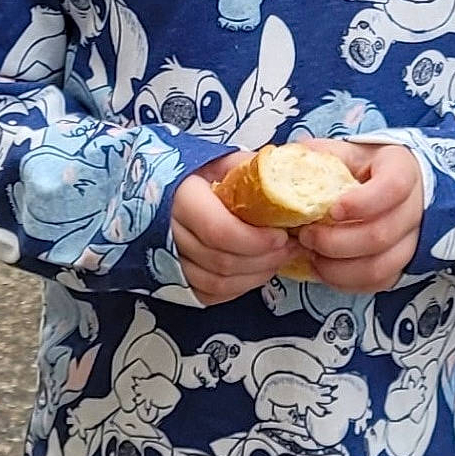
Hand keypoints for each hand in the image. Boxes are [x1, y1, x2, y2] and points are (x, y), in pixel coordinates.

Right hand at [170, 156, 308, 304]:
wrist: (164, 192)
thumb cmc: (195, 176)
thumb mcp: (222, 161)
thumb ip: (251, 169)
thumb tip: (289, 173)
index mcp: (182, 198)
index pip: (219, 230)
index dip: (255, 240)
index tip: (281, 235)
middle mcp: (170, 232)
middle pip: (223, 261)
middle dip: (264, 259)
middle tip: (290, 247)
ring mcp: (170, 259)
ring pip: (217, 283)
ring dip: (255, 276)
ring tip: (278, 258)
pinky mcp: (176, 278)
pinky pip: (209, 294)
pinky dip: (237, 288)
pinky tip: (256, 272)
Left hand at [293, 140, 424, 293]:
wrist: (395, 185)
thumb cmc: (368, 168)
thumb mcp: (348, 152)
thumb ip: (321, 154)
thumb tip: (287, 158)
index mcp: (402, 170)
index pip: (393, 187)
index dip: (362, 202)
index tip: (332, 210)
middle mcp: (415, 207)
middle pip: (381, 234)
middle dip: (336, 242)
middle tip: (306, 236)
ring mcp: (412, 239)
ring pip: (381, 266)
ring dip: (339, 268)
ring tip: (312, 256)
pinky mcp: (403, 264)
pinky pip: (379, 283)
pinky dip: (348, 282)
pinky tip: (326, 270)